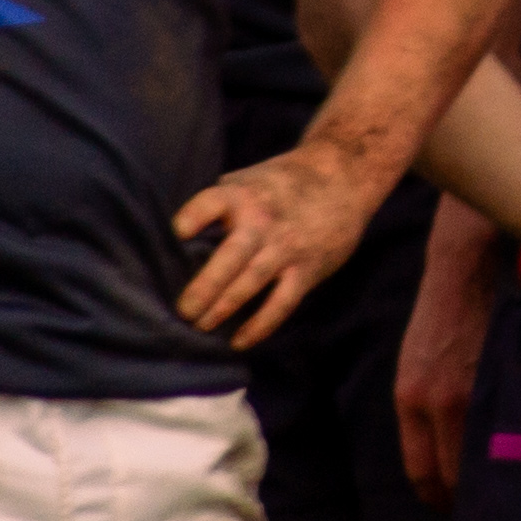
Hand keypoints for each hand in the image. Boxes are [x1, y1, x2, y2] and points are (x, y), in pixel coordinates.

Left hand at [174, 143, 393, 345]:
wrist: (342, 179)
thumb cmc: (283, 182)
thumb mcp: (249, 179)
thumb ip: (220, 204)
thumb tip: (181, 238)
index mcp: (242, 194)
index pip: (212, 202)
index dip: (195, 216)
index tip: (178, 233)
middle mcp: (262, 221)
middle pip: (230, 256)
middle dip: (205, 286)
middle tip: (184, 311)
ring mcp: (286, 247)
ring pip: (252, 282)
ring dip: (225, 307)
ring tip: (201, 326)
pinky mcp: (306, 269)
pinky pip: (282, 302)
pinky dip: (261, 324)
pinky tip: (240, 341)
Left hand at [394, 226, 495, 505]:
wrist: (468, 263)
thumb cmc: (444, 314)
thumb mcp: (417, 365)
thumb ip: (426, 411)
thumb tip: (448, 458)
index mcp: (411, 400)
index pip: (423, 474)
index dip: (441, 501)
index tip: (455, 509)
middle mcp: (439, 403)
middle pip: (456, 478)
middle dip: (472, 500)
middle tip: (490, 507)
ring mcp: (478, 390)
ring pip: (489, 460)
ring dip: (501, 478)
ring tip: (516, 486)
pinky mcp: (509, 376)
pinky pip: (517, 430)